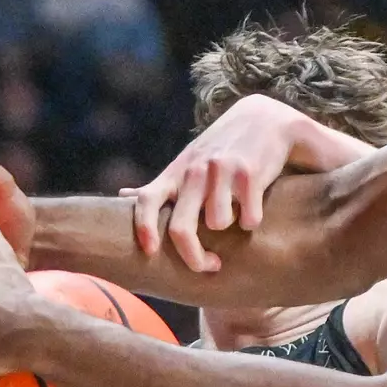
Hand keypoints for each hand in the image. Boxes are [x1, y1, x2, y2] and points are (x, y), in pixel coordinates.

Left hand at [122, 95, 304, 271]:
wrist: (265, 120)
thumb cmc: (221, 150)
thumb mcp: (187, 162)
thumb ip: (160, 184)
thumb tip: (122, 195)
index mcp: (177, 172)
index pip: (147, 200)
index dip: (144, 228)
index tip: (150, 251)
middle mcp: (194, 171)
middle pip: (181, 227)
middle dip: (194, 256)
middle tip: (208, 266)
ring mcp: (221, 171)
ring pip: (218, 224)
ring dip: (229, 226)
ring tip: (235, 212)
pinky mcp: (249, 174)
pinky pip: (248, 218)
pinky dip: (252, 220)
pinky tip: (254, 207)